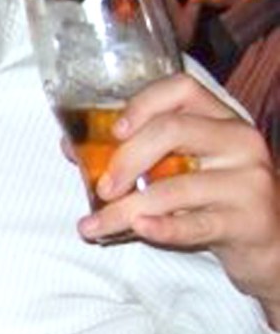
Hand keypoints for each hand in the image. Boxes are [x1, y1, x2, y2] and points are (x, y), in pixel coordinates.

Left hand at [78, 74, 279, 319]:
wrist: (269, 245)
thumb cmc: (212, 200)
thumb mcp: (181, 168)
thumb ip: (135, 155)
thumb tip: (73, 147)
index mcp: (219, 118)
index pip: (182, 88)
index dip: (142, 103)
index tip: (113, 131)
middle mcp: (239, 141)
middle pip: (173, 130)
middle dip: (125, 159)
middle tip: (101, 188)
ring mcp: (248, 181)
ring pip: (175, 187)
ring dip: (124, 209)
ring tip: (93, 226)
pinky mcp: (248, 222)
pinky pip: (196, 223)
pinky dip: (163, 226)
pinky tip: (139, 228)